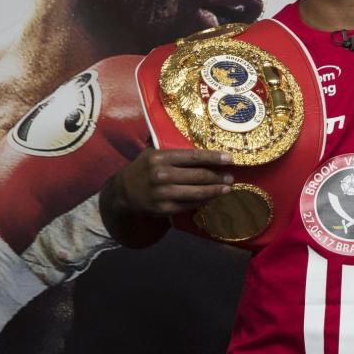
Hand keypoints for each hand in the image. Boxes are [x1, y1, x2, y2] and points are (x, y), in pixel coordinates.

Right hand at [107, 148, 233, 217]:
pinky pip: (190, 204)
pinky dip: (204, 201)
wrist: (122, 193)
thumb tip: (200, 145)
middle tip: (231, 176)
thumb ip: (172, 150)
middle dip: (219, 176)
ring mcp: (163, 194)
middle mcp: (162, 175)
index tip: (230, 158)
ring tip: (227, 188)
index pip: (194, 157)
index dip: (214, 158)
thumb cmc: (143, 169)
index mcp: (160, 158)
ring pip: (198, 192)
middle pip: (199, 176)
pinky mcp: (165, 209)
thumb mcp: (152, 154)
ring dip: (216, 190)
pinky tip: (212, 198)